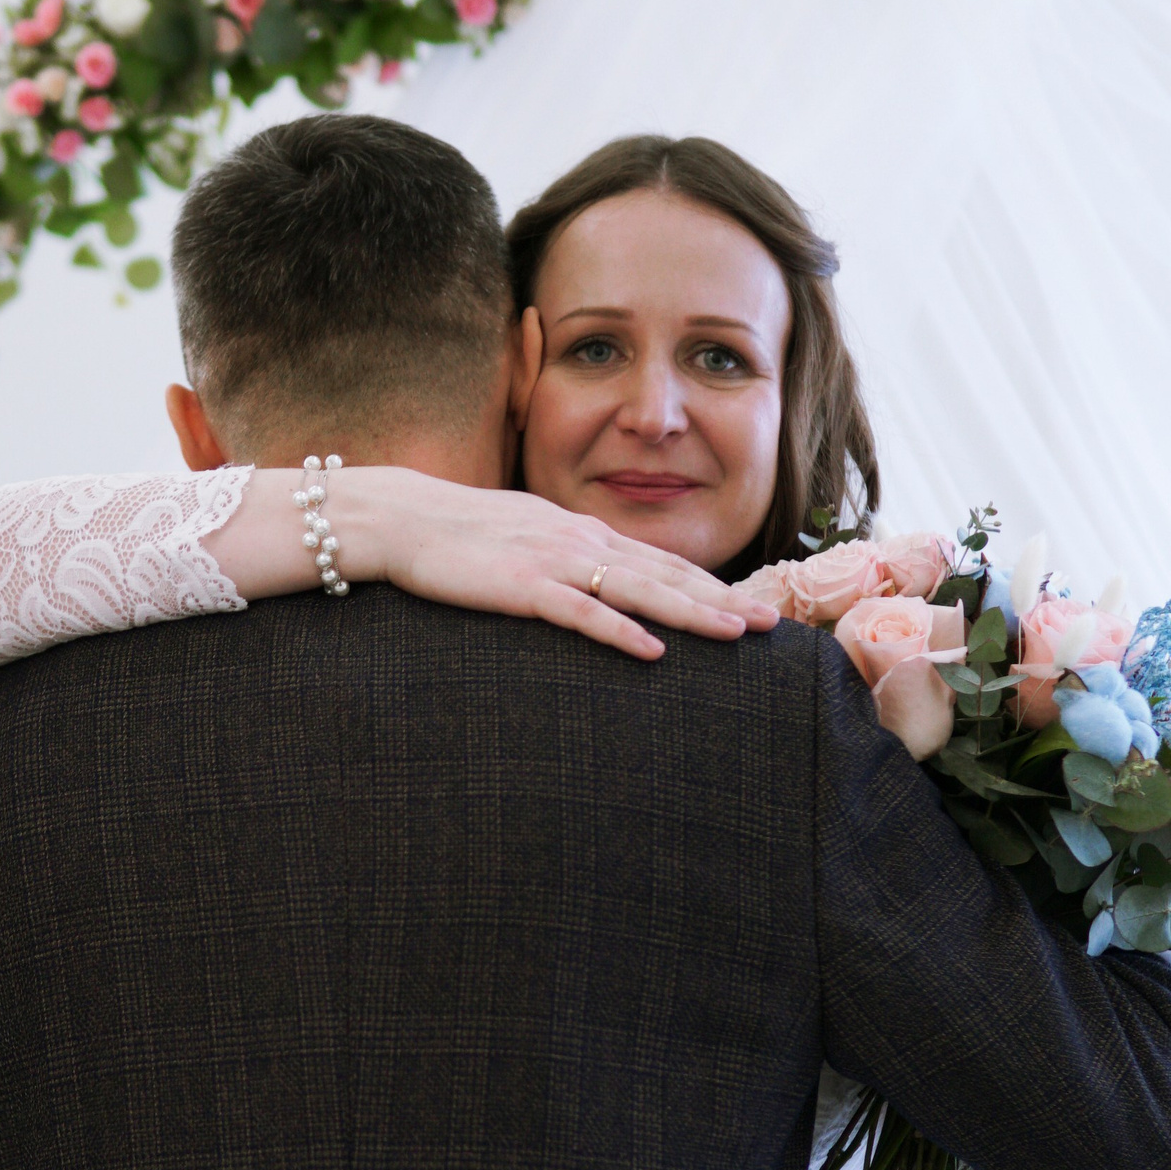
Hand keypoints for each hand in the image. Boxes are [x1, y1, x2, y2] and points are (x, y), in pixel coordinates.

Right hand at [334, 469, 779, 661]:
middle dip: (722, 599)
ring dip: (691, 612)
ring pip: (638, 590)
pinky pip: (580, 614)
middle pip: (666, 573)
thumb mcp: (525, 538)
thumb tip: (598, 578)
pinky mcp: (522, 586)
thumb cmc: (457, 534)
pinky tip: (652, 651)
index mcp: (582, 532)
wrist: (401, 518)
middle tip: (770, 624)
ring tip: (734, 633)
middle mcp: (579, 541)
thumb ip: (565, 556)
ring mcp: (553, 562)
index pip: (660, 560)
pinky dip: (620, 631)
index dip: (710, 583)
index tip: (751, 604)